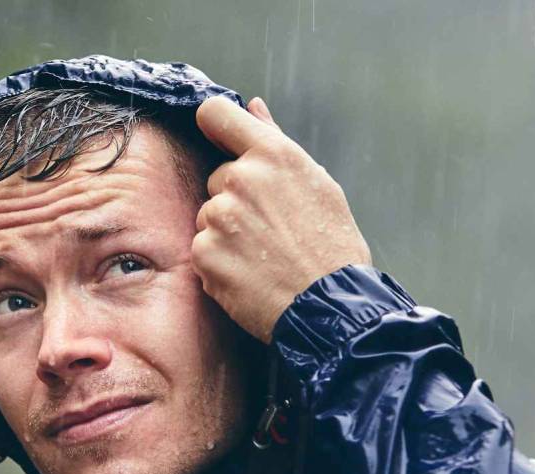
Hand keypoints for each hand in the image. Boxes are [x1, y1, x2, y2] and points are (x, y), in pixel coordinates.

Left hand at [191, 95, 372, 341]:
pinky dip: (220, 263)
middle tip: (270, 228)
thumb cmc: (331, 245)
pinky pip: (203, 250)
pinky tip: (250, 274)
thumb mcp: (316, 182)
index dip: (214, 125)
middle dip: (235, 199)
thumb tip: (253, 107)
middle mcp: (241, 179)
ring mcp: (219, 217)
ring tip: (263, 255)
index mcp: (273, 155)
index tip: (219, 139)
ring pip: (209, 216)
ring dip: (226, 233)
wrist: (330, 305)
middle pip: (217, 178)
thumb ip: (275, 141)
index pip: (216, 114)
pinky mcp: (204, 253)